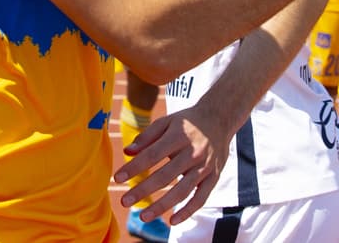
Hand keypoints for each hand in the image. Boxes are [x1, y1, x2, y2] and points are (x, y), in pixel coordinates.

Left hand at [114, 104, 230, 225]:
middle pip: (166, 175)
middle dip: (143, 190)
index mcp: (179, 136)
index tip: (118, 178)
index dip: (135, 167)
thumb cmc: (187, 122)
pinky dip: (188, 211)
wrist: (220, 118)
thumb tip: (127, 152)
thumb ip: (146, 136)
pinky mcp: (214, 176)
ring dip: (163, 205)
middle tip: (124, 201)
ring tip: (143, 217)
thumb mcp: (167, 122)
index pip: (153, 154)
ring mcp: (205, 166)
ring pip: (183, 190)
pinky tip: (172, 220)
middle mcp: (194, 152)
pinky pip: (201, 197)